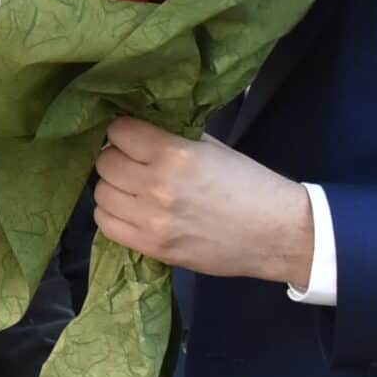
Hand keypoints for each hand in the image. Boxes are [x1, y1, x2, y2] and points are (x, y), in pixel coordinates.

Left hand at [92, 119, 312, 287]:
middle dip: (117, 157)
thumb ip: (170, 138)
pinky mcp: (152, 247)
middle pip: (105, 162)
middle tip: (134, 162)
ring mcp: (151, 220)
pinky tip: (131, 210)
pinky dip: (113, 214)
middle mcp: (157, 186)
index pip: (118, 132)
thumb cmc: (247, 184)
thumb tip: (136, 130)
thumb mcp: (210, 148)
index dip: (124, 131)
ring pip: (100, 193)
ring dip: (114, 186)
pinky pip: (106, 225)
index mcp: (175, 154)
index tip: (133, 136)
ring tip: (134, 187)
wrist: (276, 234)